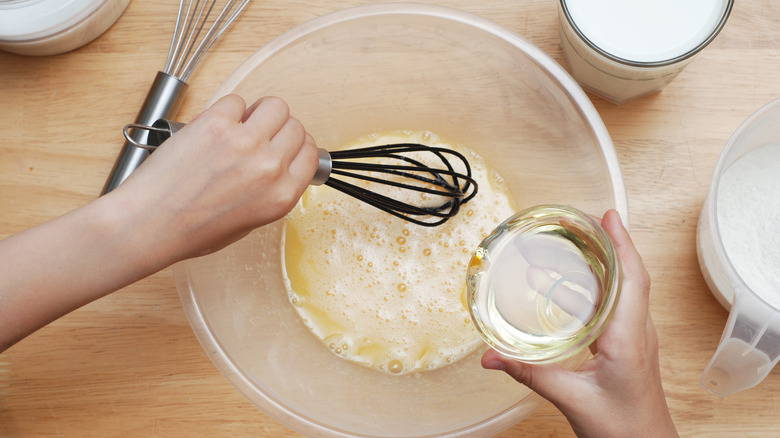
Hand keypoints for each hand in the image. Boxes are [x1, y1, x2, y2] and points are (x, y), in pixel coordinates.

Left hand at [114, 94, 318, 265]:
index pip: (310, 153)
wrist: (149, 223)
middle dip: (279, 129)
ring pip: (274, 106)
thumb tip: (279, 163)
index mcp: (281, 196)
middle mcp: (269, 167)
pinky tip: (216, 126)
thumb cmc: (191, 230)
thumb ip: (272, 190)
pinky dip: (229, 110)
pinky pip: (237, 101)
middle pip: (295, 127)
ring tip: (243, 124)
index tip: (286, 144)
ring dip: (261, 112)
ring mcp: (244, 142)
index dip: (297, 146)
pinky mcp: (216, 123)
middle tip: (259, 135)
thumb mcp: (250, 222)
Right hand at [481, 210, 677, 437]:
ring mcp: (635, 337)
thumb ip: (529, 374)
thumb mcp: (570, 399)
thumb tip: (490, 357)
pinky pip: (617, 305)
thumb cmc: (622, 429)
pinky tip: (572, 287)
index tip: (607, 216)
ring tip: (572, 246)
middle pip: (629, 274)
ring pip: (624, 288)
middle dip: (607, 243)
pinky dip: (598, 286)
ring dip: (602, 263)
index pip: (631, 278)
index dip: (621, 243)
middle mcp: (636, 331)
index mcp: (628, 337)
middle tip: (580, 222)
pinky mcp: (628, 345)